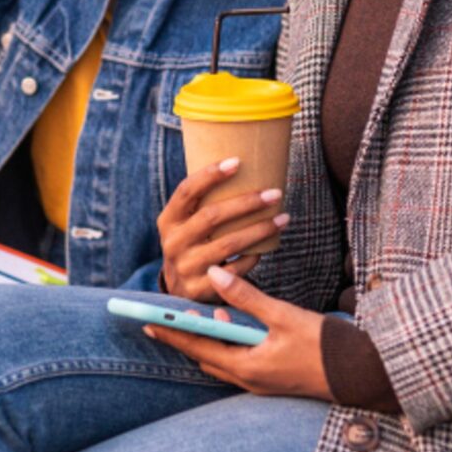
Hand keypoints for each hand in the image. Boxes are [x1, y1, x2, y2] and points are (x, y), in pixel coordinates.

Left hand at [140, 265, 329, 399]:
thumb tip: (215, 274)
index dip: (170, 332)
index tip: (145, 321)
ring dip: (208, 340)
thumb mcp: (283, 316)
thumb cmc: (325, 346)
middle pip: (205, 356)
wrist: (362, 375)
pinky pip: (238, 362)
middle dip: (184, 337)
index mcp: (247, 367)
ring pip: (221, 360)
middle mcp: (249, 380)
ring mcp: (261, 383)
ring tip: (198, 317)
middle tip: (163, 319)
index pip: (197, 347)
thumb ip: (246, 297)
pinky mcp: (273, 379)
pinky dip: (227, 344)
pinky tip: (231, 326)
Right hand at [154, 157, 289, 301]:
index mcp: (168, 220)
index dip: (210, 175)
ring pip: (228, 244)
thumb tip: (242, 166)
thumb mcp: (186, 224)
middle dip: (247, 203)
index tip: (237, 162)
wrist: (180, 289)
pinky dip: (253, 256)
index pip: (186, 191)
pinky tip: (269, 246)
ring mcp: (185, 267)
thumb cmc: (194, 243)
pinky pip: (235, 269)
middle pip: (212, 217)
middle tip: (274, 193)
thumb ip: (203, 202)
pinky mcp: (200, 289)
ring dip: (259, 230)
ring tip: (283, 218)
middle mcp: (173, 242)